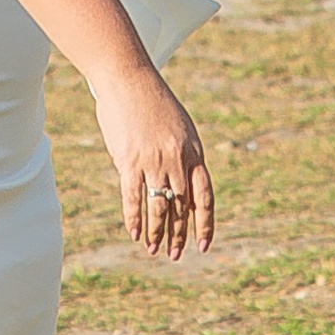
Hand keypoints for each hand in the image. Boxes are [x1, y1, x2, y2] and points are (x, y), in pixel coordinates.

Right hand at [92, 68, 216, 258]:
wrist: (129, 79)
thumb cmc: (152, 102)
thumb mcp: (178, 128)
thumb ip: (181, 155)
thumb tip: (180, 181)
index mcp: (194, 152)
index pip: (205, 197)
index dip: (205, 223)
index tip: (205, 244)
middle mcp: (178, 160)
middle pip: (182, 207)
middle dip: (180, 234)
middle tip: (175, 255)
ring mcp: (154, 161)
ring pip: (160, 207)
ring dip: (158, 232)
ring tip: (155, 251)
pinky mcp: (130, 161)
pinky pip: (134, 198)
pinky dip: (136, 219)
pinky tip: (136, 234)